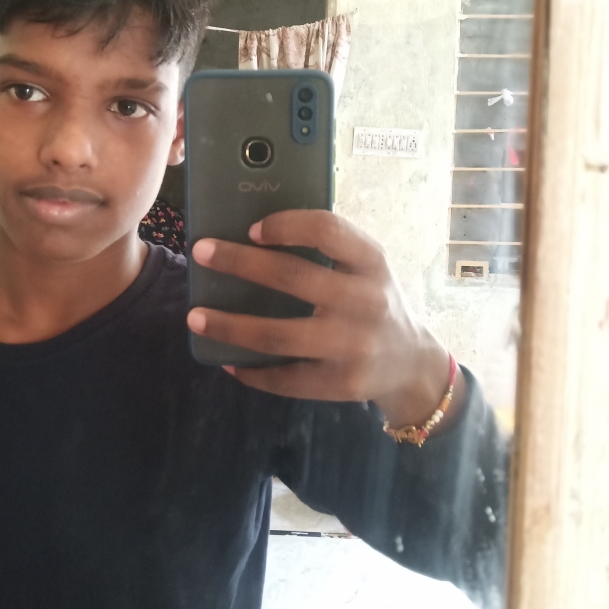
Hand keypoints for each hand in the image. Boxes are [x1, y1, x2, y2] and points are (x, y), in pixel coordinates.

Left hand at [186, 210, 464, 433]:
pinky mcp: (341, 384)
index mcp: (372, 262)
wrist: (413, 364)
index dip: (285, 224)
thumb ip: (329, 249)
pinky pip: (284, 378)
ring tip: (196, 317)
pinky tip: (226, 359)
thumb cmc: (374, 302)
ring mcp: (354, 347)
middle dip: (238, 262)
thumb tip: (252, 234)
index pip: (327, 230)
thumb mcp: (368, 267)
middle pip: (292, 277)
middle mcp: (366, 301)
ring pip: (278, 336)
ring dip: (229, 326)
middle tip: (200, 252)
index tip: (251, 227)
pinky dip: (250, 370)